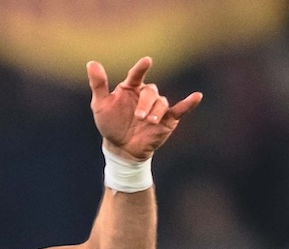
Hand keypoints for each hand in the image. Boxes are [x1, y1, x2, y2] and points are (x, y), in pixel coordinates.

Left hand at [87, 56, 202, 160]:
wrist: (121, 148)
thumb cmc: (110, 124)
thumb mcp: (100, 105)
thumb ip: (98, 85)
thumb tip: (91, 63)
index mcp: (130, 88)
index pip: (136, 75)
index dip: (141, 68)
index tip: (146, 61)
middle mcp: (146, 95)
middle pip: (151, 91)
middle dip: (146, 103)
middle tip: (139, 117)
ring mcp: (158, 106)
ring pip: (162, 102)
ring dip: (156, 111)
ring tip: (149, 122)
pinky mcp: (167, 119)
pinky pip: (180, 109)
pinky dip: (189, 103)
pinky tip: (197, 96)